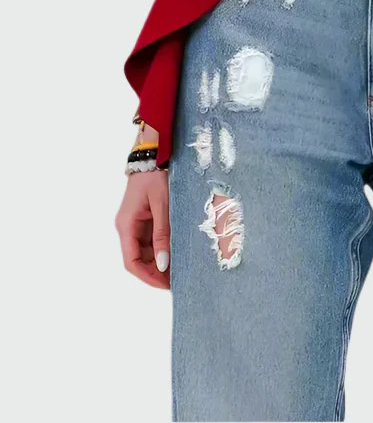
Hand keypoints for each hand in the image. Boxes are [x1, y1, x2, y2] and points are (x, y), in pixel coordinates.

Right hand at [115, 168, 170, 289]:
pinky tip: (176, 252)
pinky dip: (162, 248)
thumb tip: (162, 264)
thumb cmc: (156, 175)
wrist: (154, 151)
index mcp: (126, 225)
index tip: (165, 285)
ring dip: (160, 262)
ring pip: (146, 251)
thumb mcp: (162, 204)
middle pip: (139, 259)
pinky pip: (151, 240)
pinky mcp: (144, 218)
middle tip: (178, 280)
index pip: (131, 262)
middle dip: (156, 272)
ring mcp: (135, 223)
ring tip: (180, 268)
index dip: (147, 277)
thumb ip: (162, 233)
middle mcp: (127, 227)